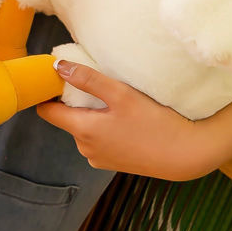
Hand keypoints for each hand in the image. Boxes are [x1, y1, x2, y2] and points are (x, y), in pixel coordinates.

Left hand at [37, 60, 211, 180]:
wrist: (184, 155)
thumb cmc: (153, 122)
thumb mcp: (120, 94)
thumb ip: (88, 79)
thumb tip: (57, 67)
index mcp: (82, 131)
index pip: (47, 112)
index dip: (49, 94)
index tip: (58, 78)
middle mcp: (85, 148)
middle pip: (67, 119)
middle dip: (75, 102)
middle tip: (96, 84)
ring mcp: (98, 158)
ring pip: (84, 129)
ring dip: (92, 115)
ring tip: (114, 102)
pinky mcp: (113, 163)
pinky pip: (99, 140)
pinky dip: (105, 128)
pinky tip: (125, 120)